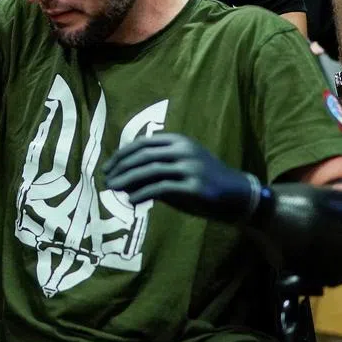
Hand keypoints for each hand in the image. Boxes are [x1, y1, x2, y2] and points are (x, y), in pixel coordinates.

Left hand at [103, 133, 259, 222]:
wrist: (236, 196)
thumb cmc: (202, 182)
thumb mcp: (177, 172)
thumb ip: (153, 173)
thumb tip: (122, 181)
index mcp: (179, 141)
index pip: (143, 143)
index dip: (122, 154)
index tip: (108, 166)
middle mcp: (184, 150)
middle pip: (144, 154)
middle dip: (121, 167)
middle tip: (106, 178)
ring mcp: (190, 167)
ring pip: (150, 170)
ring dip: (127, 179)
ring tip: (112, 189)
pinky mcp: (195, 186)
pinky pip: (162, 188)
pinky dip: (143, 193)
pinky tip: (131, 201)